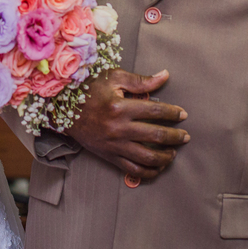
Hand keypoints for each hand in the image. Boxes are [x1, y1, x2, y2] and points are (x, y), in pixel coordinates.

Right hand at [66, 68, 189, 181]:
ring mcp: (113, 144)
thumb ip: (140, 80)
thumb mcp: (113, 78)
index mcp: (120, 106)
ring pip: (146, 157)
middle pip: (156, 135)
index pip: (155, 110)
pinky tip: (158, 167)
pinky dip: (148, 172)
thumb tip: (165, 76)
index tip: (183, 114)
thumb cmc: (89, 88)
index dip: (172, 113)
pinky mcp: (108, 155)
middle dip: (175, 136)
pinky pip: (132, 169)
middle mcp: (118, 128)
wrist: (62, 108)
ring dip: (165, 156)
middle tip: (186, 136)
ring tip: (174, 152)